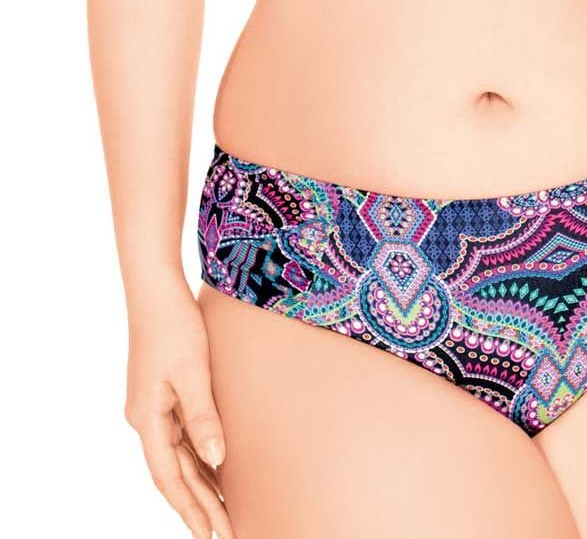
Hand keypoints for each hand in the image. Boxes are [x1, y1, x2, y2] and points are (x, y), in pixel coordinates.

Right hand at [123, 276, 234, 538]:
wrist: (156, 289)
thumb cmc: (175, 326)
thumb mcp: (193, 372)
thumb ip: (204, 417)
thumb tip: (217, 461)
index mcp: (147, 418)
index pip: (169, 478)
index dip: (190, 509)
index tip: (211, 535)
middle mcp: (145, 419)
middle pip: (173, 473)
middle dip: (197, 506)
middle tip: (224, 534)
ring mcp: (152, 407)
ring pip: (177, 457)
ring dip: (199, 484)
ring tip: (223, 512)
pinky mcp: (163, 393)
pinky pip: (181, 436)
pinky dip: (198, 457)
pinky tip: (216, 469)